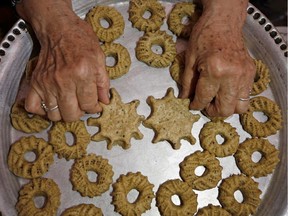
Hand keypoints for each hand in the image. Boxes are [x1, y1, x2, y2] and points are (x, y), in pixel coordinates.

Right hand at [24, 14, 109, 121]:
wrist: (59, 28)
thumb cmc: (80, 40)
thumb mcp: (99, 58)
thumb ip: (103, 82)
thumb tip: (105, 101)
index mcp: (82, 74)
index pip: (89, 105)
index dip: (95, 108)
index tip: (95, 104)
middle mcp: (63, 81)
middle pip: (71, 115)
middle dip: (80, 113)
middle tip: (82, 104)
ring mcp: (47, 83)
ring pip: (54, 114)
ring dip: (63, 113)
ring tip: (68, 103)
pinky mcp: (35, 82)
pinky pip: (33, 107)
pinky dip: (42, 110)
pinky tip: (52, 104)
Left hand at [180, 1, 254, 116]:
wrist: (223, 22)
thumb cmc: (203, 37)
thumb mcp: (190, 59)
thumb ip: (187, 83)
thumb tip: (185, 99)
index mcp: (214, 71)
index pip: (204, 99)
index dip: (196, 105)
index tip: (193, 105)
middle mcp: (232, 76)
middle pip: (225, 110)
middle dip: (212, 111)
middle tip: (205, 105)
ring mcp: (244, 75)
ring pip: (240, 107)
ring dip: (226, 107)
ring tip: (216, 99)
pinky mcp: (251, 73)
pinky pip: (246, 96)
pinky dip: (235, 98)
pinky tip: (225, 90)